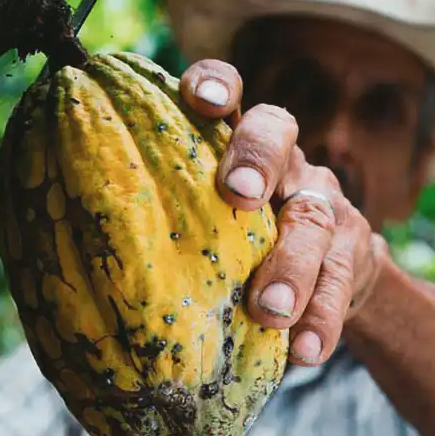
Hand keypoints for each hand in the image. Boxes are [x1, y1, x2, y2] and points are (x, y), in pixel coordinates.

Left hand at [180, 60, 387, 365]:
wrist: (334, 276)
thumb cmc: (248, 249)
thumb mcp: (215, 225)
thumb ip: (178, 223)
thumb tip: (79, 256)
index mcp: (243, 149)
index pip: (233, 95)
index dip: (218, 85)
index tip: (200, 100)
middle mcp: (288, 164)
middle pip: (279, 135)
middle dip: (257, 159)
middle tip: (238, 195)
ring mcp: (327, 205)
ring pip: (314, 218)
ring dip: (292, 265)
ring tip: (271, 311)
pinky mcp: (355, 252)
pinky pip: (341, 282)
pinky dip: (322, 318)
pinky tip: (305, 351)